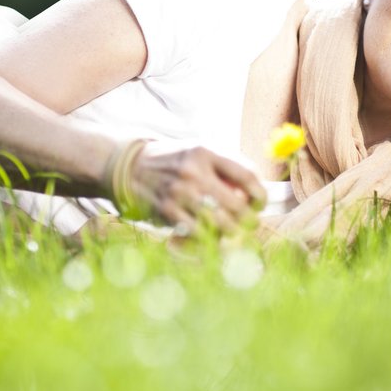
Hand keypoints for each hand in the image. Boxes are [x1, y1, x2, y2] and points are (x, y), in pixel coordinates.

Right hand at [129, 142, 266, 233]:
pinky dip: (208, 239)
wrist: (130, 166)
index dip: (260, 194)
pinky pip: (198, 233)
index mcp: (205, 153)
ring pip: (220, 223)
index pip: (246, 175)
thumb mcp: (197, 152)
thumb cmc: (173, 162)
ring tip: (233, 232)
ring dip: (231, 232)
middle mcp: (193, 172)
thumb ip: (224, 166)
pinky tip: (210, 237)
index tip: (261, 203)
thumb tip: (254, 189)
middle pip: (236, 205)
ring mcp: (180, 193)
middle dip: (249, 220)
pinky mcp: (167, 211)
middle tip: (251, 224)